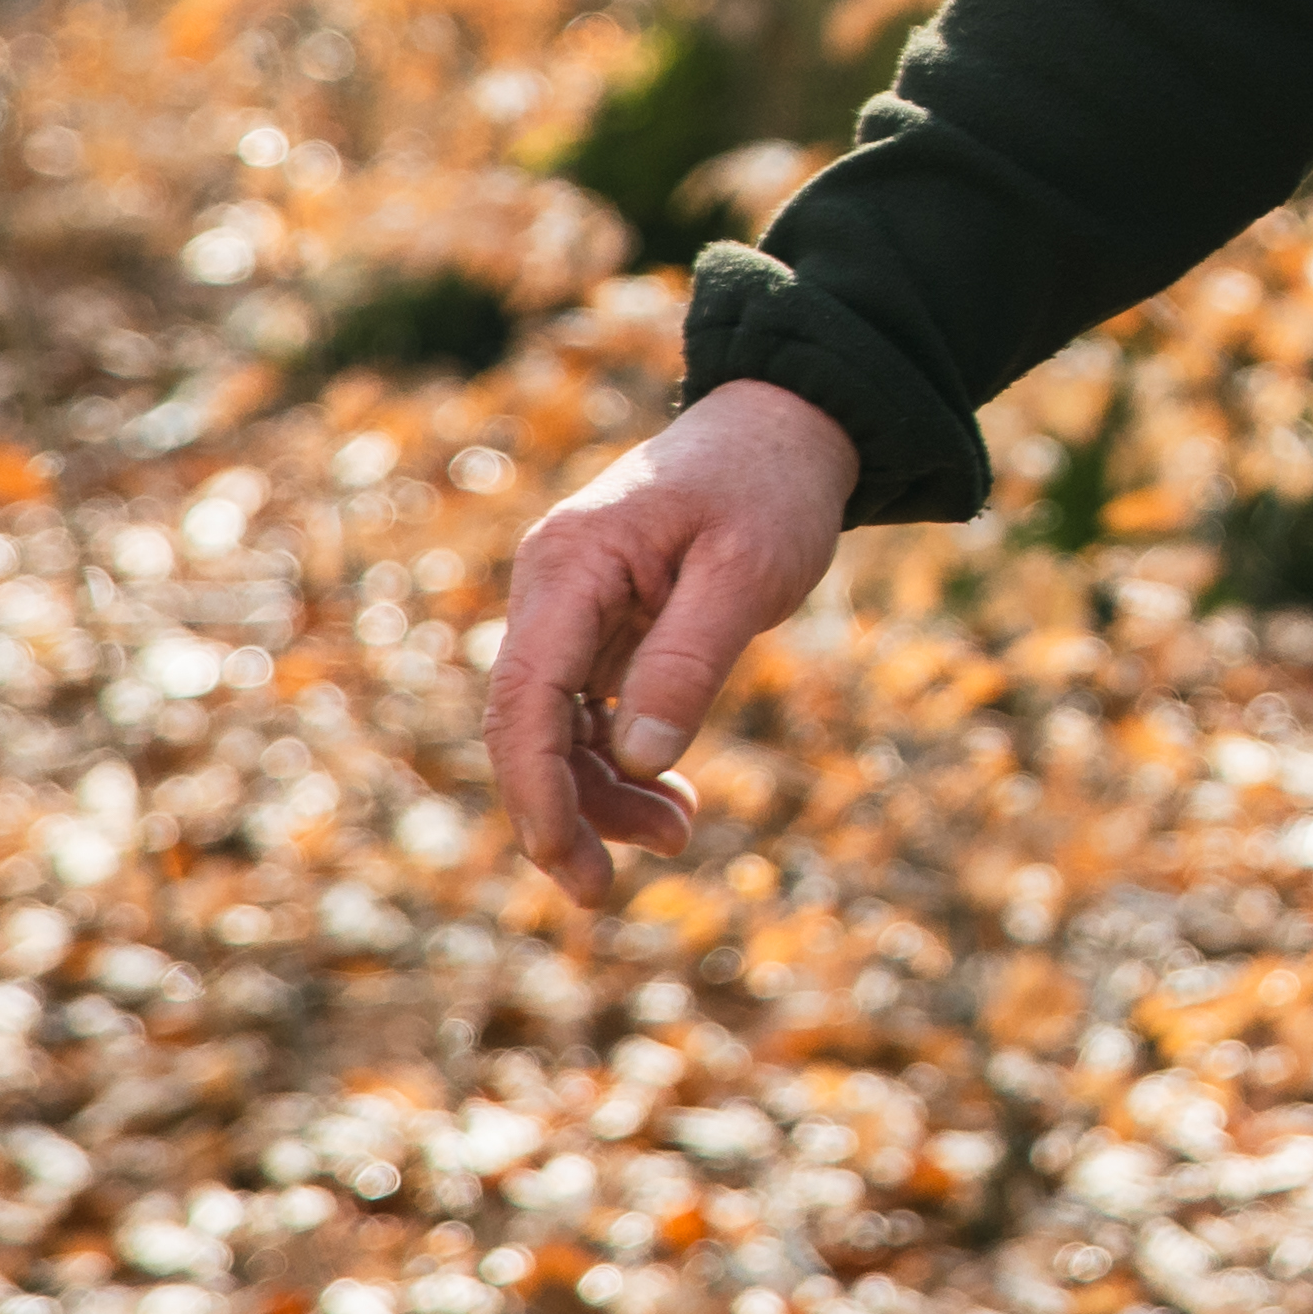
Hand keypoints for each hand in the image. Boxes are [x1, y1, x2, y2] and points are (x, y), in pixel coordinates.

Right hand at [481, 377, 858, 913]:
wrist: (788, 425)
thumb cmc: (772, 487)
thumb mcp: (748, 572)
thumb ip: (688, 662)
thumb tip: (634, 761)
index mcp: (570, 565)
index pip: (524, 698)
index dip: (536, 790)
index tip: (569, 862)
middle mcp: (551, 588)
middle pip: (526, 725)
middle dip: (561, 812)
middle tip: (606, 889)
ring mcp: (571, 607)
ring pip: (556, 728)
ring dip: (601, 794)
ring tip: (677, 833)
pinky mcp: (599, 626)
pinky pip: (588, 711)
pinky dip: (620, 761)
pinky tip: (667, 797)